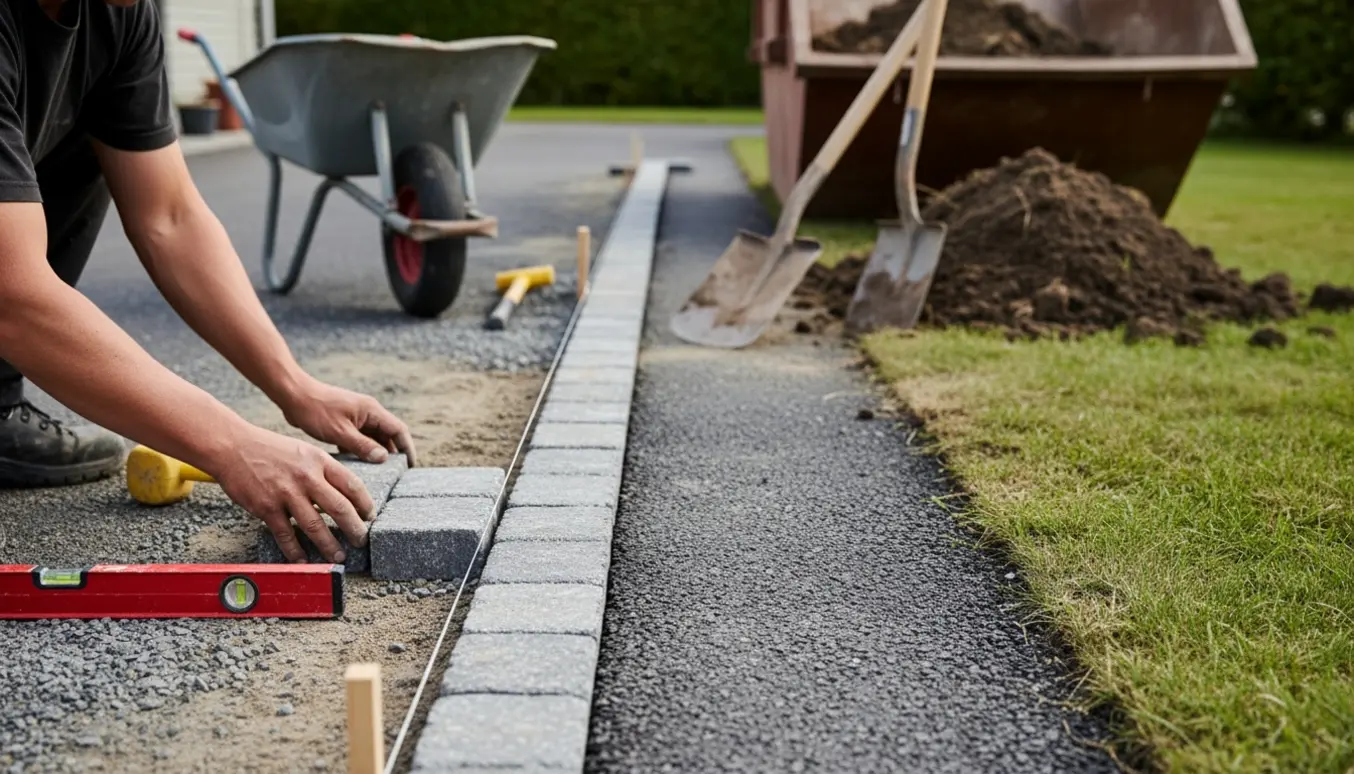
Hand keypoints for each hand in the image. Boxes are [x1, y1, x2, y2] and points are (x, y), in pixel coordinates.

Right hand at [213, 426, 375, 562]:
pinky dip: (295, 550)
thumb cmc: (269, 449)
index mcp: (319, 461)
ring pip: (315, 525)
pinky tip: (303, 559)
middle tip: (361, 540)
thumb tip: (342, 493)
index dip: (365, 504)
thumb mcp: (303, 451)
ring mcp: (286, 493)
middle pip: (340, 508)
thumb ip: (322, 470)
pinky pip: (286, 534)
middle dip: (354, 529)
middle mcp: (306, 477)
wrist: (233, 446)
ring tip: (338, 556)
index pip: (352, 485)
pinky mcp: (267, 507)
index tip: (370, 516)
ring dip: (329, 545)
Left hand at [279, 378, 417, 467]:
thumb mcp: (340, 432)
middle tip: (394, 474)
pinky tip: (356, 464)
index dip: (407, 448)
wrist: (293, 395)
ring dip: (375, 453)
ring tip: (377, 473)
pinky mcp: (344, 421)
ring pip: (373, 437)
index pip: (398, 430)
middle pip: (388, 434)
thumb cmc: (316, 410)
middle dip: (393, 453)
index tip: (409, 466)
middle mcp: (367, 412)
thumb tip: (384, 458)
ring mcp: (356, 416)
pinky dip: (360, 450)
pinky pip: (359, 437)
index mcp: (371, 411)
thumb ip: (363, 446)